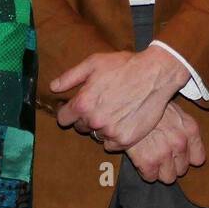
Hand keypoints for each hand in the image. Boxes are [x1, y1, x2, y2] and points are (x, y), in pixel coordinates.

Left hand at [52, 46, 189, 150]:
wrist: (155, 74)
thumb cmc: (124, 65)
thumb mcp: (94, 63)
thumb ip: (70, 77)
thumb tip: (53, 88)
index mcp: (82, 103)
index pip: (63, 119)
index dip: (69, 112)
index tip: (78, 107)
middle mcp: (94, 120)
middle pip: (80, 127)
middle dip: (86, 118)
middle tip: (101, 105)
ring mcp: (110, 132)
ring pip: (96, 135)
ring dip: (101, 127)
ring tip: (114, 111)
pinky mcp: (126, 140)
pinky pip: (111, 145)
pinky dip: (114, 136)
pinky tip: (122, 121)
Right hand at [125, 103, 205, 184]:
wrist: (127, 102)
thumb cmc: (149, 104)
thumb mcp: (173, 110)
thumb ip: (183, 128)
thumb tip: (186, 140)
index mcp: (190, 129)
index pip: (198, 159)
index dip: (186, 158)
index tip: (178, 154)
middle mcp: (180, 143)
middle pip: (182, 170)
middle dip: (171, 163)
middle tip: (160, 152)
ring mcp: (164, 153)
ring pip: (169, 177)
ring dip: (159, 170)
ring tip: (151, 156)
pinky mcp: (148, 162)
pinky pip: (151, 178)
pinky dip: (145, 171)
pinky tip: (141, 158)